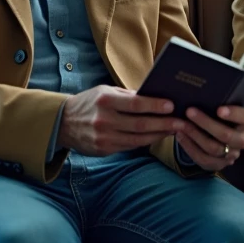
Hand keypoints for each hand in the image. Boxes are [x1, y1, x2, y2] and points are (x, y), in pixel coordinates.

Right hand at [57, 85, 184, 156]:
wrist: (63, 123)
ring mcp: (103, 137)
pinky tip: (157, 136)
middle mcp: (104, 120)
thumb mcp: (105, 92)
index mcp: (105, 101)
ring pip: (138, 139)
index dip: (155, 105)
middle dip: (163, 124)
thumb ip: (127, 96)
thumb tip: (154, 97)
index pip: (135, 104)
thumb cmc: (90, 103)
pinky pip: (130, 146)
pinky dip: (146, 141)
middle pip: (140, 124)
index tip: (172, 105)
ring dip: (159, 135)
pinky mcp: (104, 150)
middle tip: (181, 122)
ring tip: (174, 130)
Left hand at [176, 105, 243, 171]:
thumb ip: (216, 102)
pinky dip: (189, 147)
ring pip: (213, 148)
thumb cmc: (217, 117)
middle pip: (226, 135)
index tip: (219, 109)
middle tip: (189, 111)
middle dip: (206, 123)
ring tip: (181, 124)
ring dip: (195, 135)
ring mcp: (231, 154)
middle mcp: (241, 140)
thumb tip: (198, 90)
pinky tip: (180, 136)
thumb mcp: (222, 108)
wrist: (217, 138)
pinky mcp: (219, 164)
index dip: (233, 114)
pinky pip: (203, 159)